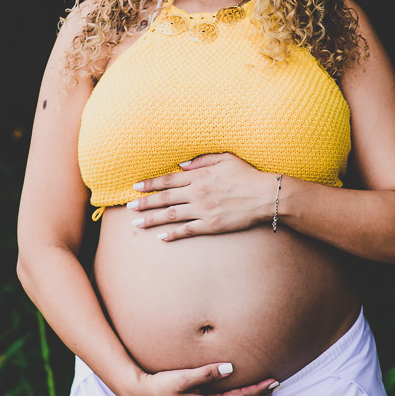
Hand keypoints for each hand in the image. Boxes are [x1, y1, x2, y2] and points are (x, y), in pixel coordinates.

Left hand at [128, 152, 272, 240]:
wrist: (265, 195)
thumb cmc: (246, 175)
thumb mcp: (225, 158)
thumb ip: (201, 160)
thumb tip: (182, 166)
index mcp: (199, 176)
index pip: (168, 180)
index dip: (150, 184)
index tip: (136, 187)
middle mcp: (197, 193)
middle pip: (164, 198)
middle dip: (145, 203)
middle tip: (129, 207)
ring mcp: (203, 210)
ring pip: (171, 215)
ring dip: (152, 219)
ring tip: (137, 223)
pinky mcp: (211, 225)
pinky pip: (188, 230)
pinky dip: (173, 234)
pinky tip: (161, 237)